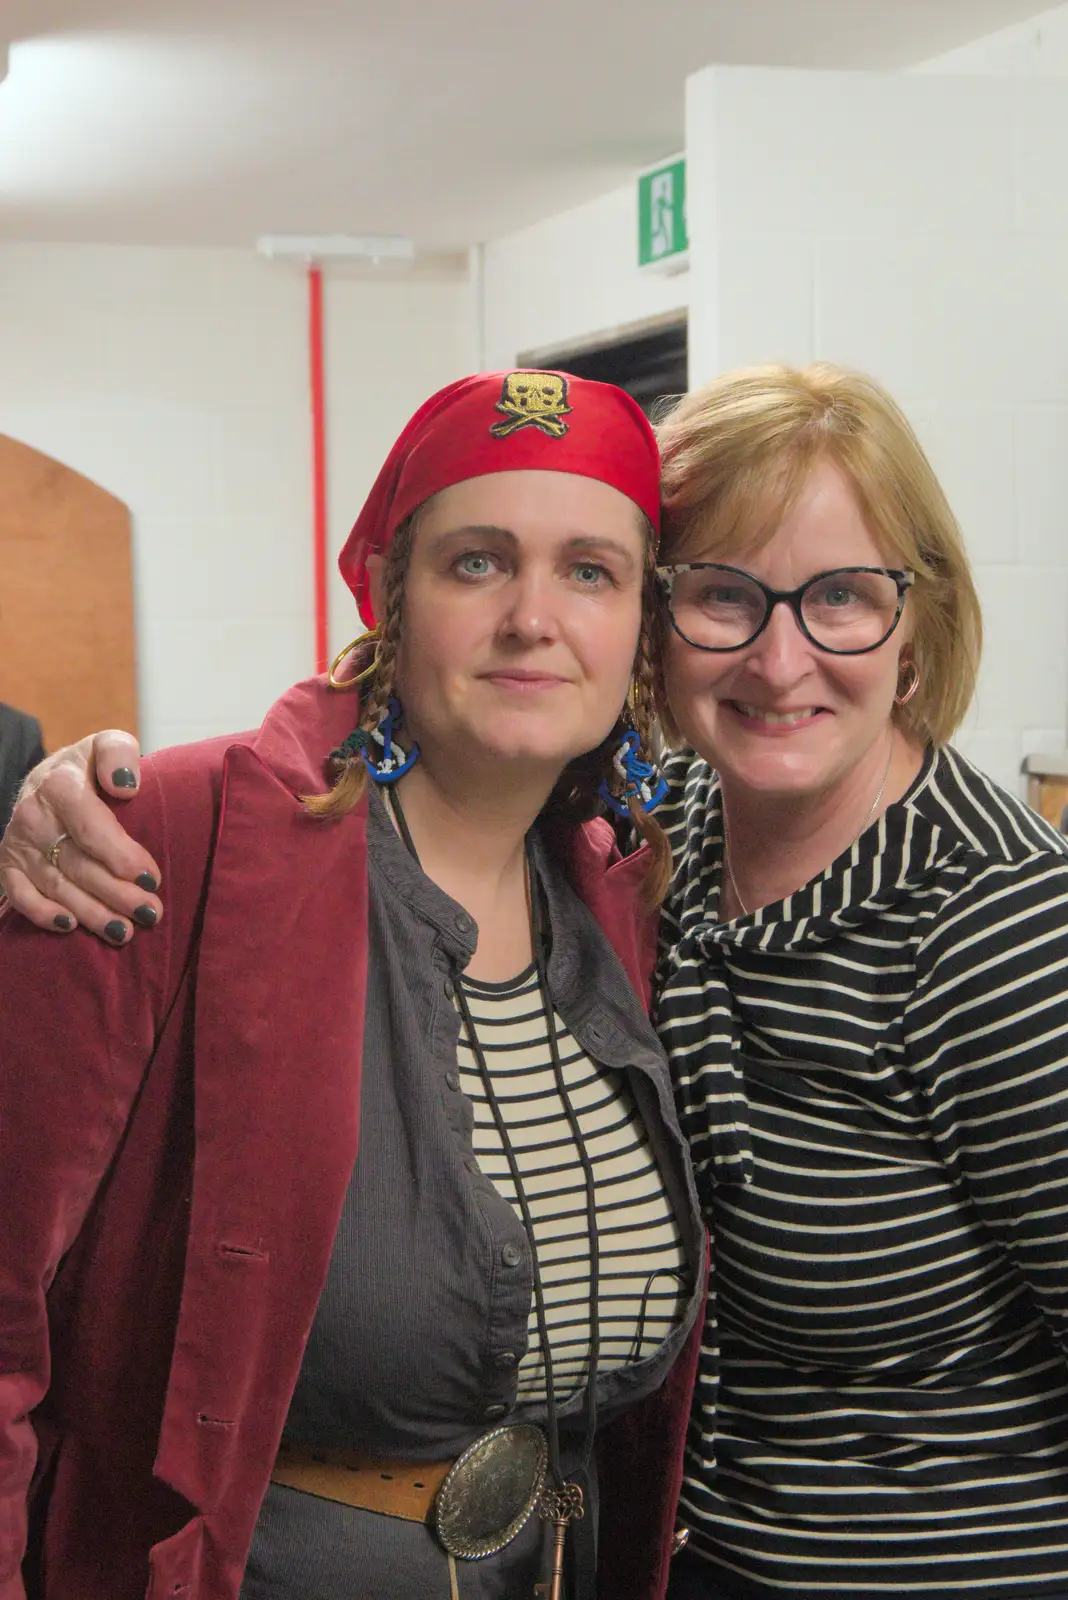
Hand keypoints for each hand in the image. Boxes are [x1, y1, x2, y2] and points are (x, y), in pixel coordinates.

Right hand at [0, 731, 162, 942]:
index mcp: (59, 785)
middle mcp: (33, 815)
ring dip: (91, 912)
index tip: (151, 877)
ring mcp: (19, 843)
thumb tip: (126, 786)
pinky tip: (69, 926)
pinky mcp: (9, 865)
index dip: (121, 855)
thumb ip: (118, 754)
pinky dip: (42, 913)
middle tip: (151, 912)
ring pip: (56, 885)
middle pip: (78, 863)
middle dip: (117, 893)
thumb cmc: (90, 768)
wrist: (48, 780)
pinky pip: (19, 895)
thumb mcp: (106, 744)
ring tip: (124, 931)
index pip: (91, 827)